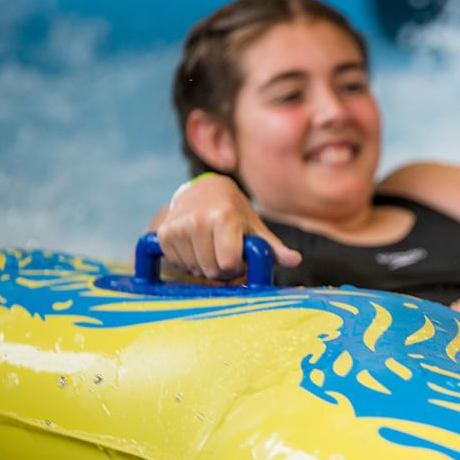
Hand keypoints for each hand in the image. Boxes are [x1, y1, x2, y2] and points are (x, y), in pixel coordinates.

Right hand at [150, 174, 301, 279]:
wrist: (203, 190)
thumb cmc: (235, 212)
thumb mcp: (255, 226)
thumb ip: (273, 247)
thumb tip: (295, 261)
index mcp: (225, 217)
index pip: (228, 264)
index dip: (236, 266)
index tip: (238, 256)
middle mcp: (199, 220)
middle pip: (211, 270)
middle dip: (221, 268)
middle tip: (224, 253)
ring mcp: (179, 226)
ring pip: (194, 269)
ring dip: (204, 266)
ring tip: (210, 248)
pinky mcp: (164, 232)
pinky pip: (177, 263)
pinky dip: (187, 261)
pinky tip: (195, 246)